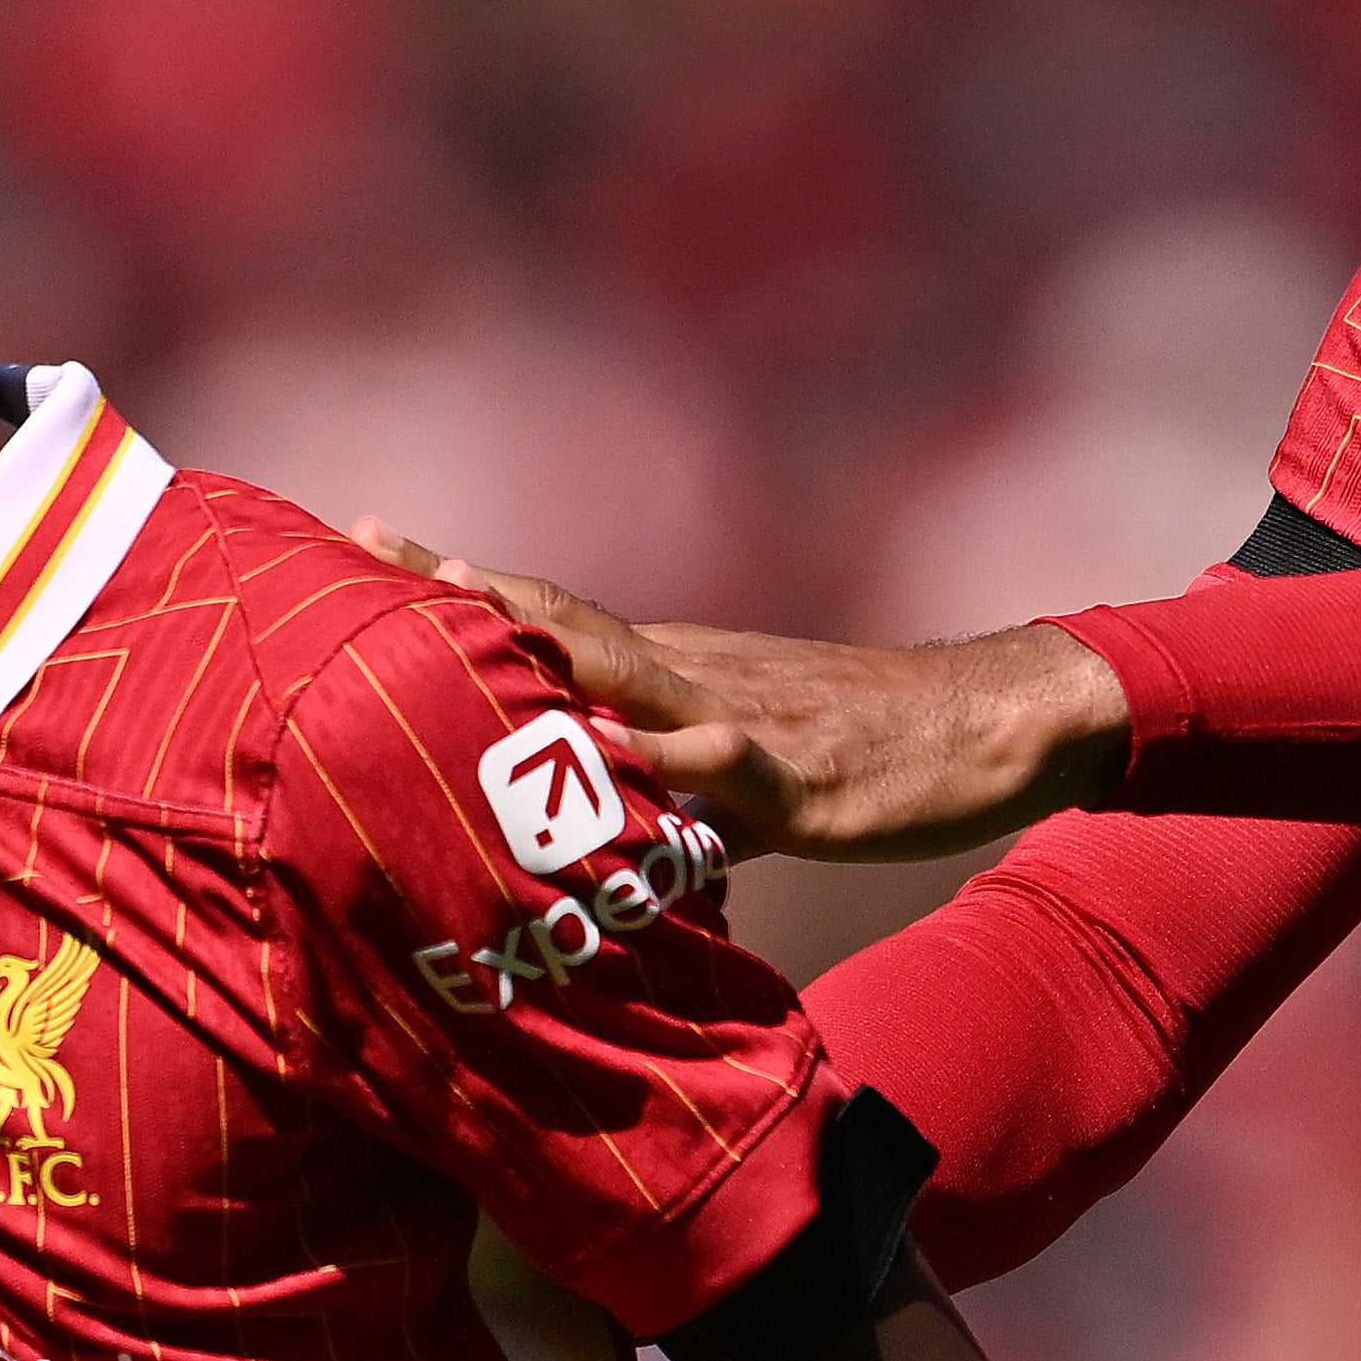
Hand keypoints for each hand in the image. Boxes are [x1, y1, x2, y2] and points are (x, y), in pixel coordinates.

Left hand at [377, 538, 1133, 860]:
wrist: (998, 723)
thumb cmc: (864, 748)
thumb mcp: (737, 767)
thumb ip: (653, 786)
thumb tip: (577, 822)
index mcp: (670, 670)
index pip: (547, 618)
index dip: (457, 584)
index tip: (363, 538)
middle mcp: (692, 676)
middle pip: (565, 624)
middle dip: (471, 596)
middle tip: (375, 553)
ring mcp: (747, 719)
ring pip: (637, 676)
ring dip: (552, 649)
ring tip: (470, 620)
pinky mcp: (806, 780)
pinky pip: (738, 767)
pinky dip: (683, 757)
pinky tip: (635, 752)